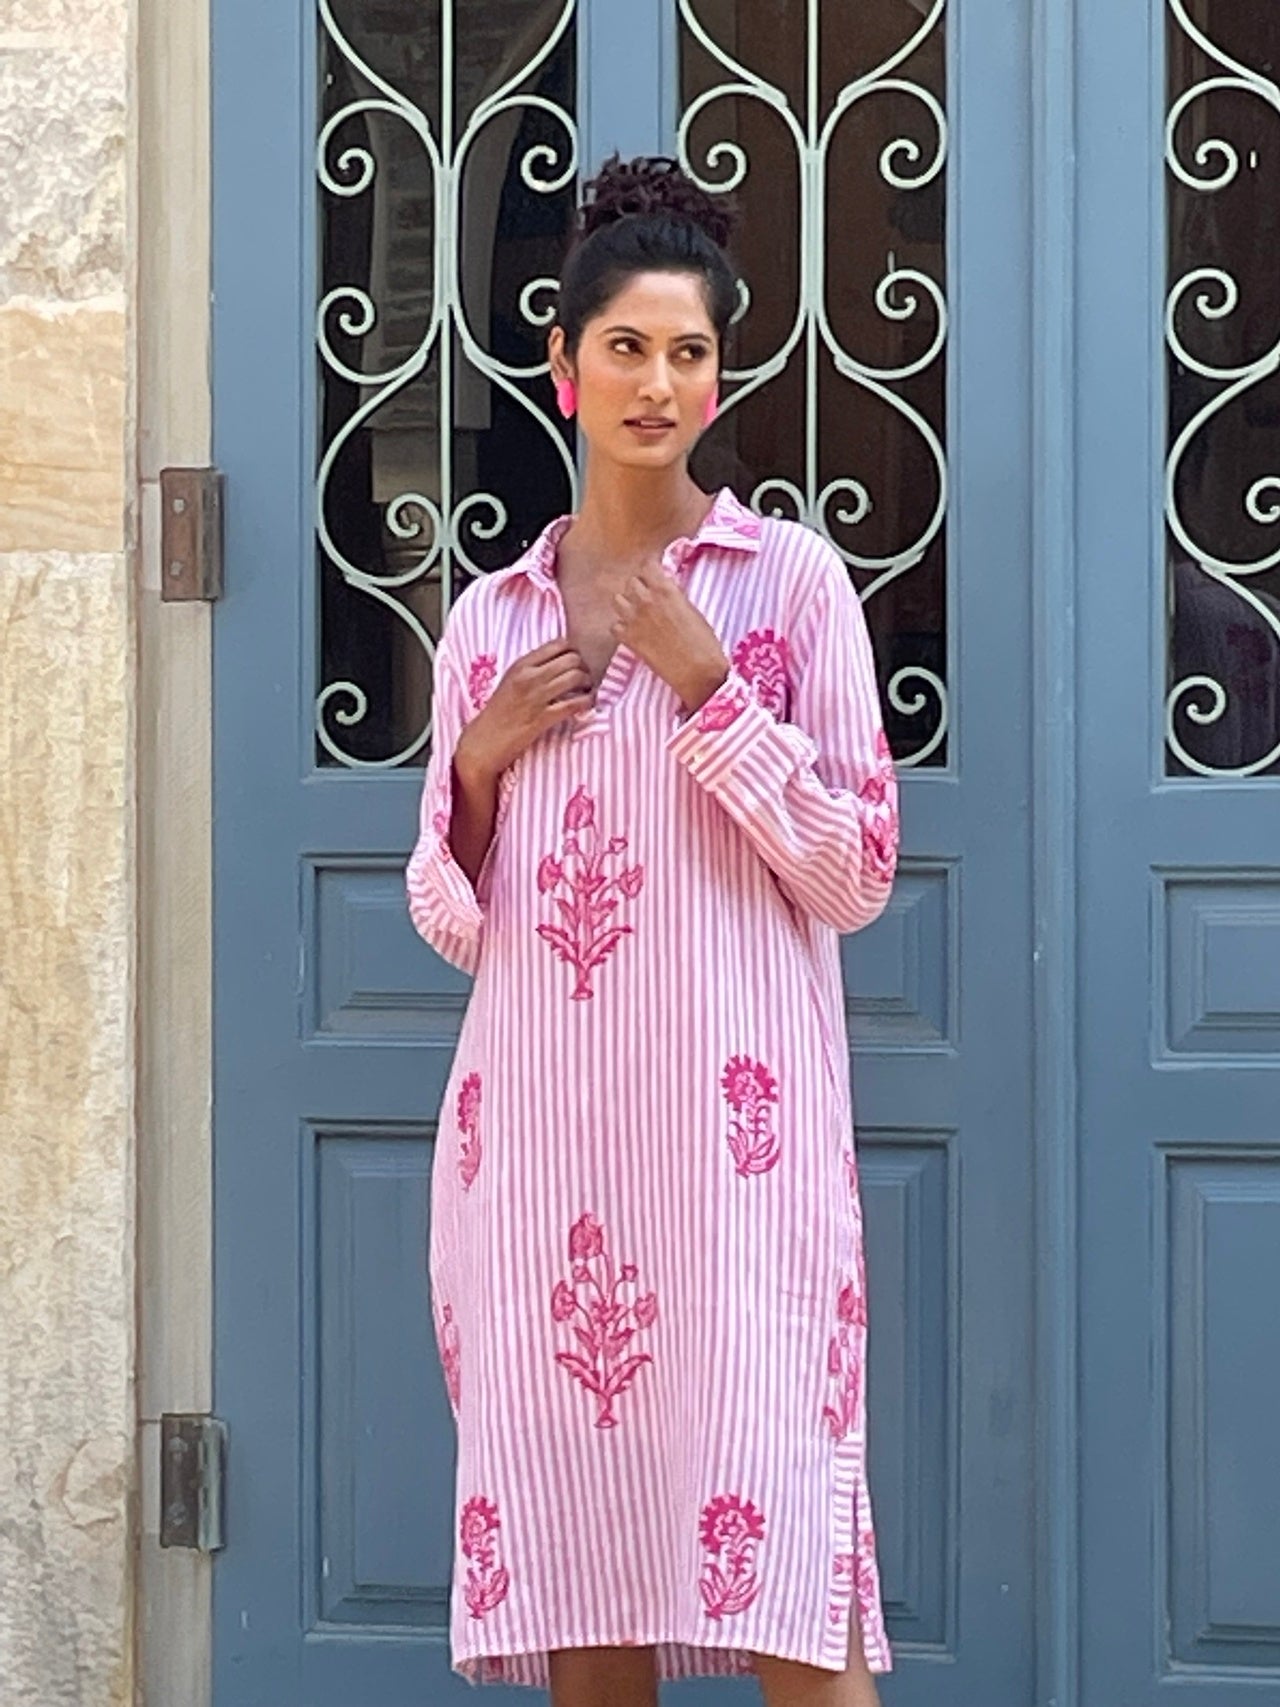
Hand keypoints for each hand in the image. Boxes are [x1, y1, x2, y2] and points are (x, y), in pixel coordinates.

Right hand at [455, 641, 592, 782]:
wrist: (485, 739)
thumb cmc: (499, 711)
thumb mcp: (511, 680)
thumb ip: (532, 668)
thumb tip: (560, 660)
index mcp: (521, 664)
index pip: (558, 644)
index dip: (574, 651)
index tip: (576, 662)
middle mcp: (529, 677)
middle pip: (572, 659)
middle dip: (584, 667)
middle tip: (585, 678)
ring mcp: (537, 697)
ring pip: (576, 677)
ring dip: (588, 684)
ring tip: (586, 691)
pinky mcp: (543, 717)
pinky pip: (574, 704)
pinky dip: (586, 703)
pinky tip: (585, 706)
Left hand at [611, 560, 729, 712]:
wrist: (697, 670)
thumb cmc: (703, 641)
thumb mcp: (691, 609)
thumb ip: (673, 596)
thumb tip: (665, 590)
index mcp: (665, 589)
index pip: (647, 565)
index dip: (650, 568)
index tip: (654, 573)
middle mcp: (646, 600)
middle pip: (631, 581)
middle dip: (639, 586)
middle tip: (648, 595)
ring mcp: (633, 619)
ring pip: (617, 600)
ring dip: (626, 603)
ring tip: (637, 612)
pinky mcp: (628, 638)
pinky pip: (614, 625)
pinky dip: (621, 627)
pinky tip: (632, 632)